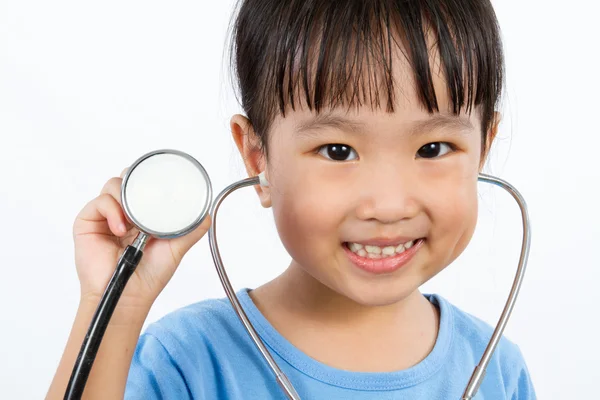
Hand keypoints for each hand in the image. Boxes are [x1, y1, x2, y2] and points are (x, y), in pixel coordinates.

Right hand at [72, 168, 210, 309]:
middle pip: (127, 178)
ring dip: (126, 197)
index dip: (149, 176)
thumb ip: (191, 230)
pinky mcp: (87, 221)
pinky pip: (99, 201)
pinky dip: (112, 210)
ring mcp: (105, 215)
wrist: (128, 296)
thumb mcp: (176, 248)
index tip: (162, 177)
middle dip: (137, 179)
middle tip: (148, 195)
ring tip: (134, 223)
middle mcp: (123, 211)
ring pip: (113, 185)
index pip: (143, 184)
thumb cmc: (150, 275)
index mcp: (142, 214)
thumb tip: (207, 214)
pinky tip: (121, 229)